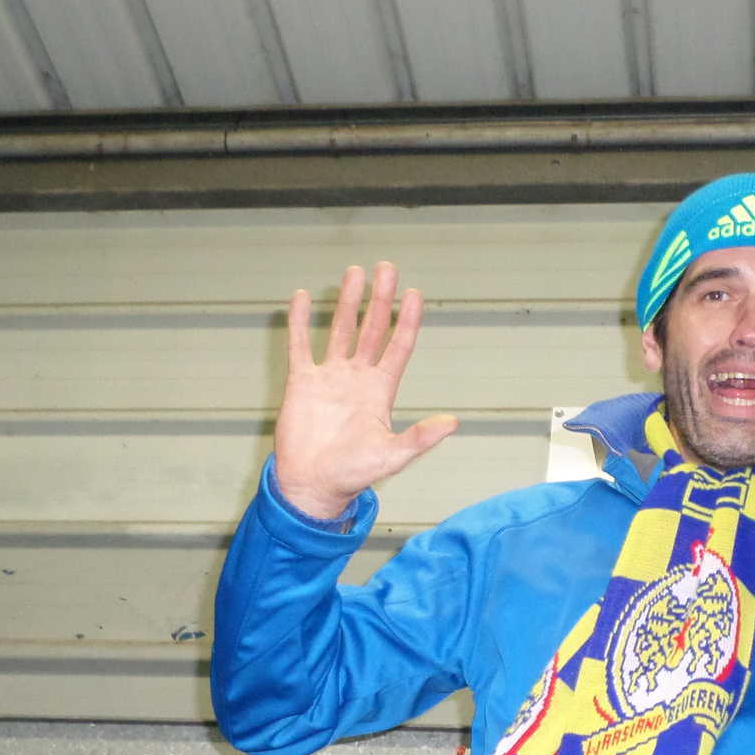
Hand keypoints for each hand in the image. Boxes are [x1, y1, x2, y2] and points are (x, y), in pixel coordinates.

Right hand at [272, 261, 458, 519]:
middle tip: (387, 268)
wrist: (312, 485)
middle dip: (380, 299)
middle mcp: (357, 378)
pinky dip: (301, 322)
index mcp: (381, 391)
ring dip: (347, 302)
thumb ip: (421, 437)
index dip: (407, 320)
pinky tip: (303, 297)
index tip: (414, 293)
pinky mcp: (301, 383)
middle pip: (372, 329)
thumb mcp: (393, 456)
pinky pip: (300, 345)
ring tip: (353, 272)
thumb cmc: (353, 474)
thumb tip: (454, 422)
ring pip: (340, 330)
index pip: (398, 346)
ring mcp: (329, 377)